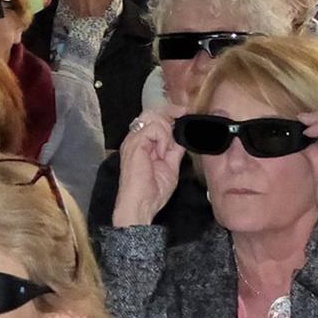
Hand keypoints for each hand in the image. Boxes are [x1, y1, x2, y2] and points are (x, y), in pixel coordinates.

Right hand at [110, 109, 185, 227]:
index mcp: (142, 144)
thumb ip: (174, 150)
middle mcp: (135, 139)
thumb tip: (182, 135)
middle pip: (152, 112)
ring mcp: (133, 140)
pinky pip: (154, 128)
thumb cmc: (152, 192)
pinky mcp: (135, 143)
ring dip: (167, 132)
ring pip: (154, 117)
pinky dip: (164, 139)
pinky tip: (161, 154)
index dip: (170, 115)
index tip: (185, 115)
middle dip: (170, 114)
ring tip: (165, 153)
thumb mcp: (170, 166)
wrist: (141, 205)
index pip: (154, 119)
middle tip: (182, 121)